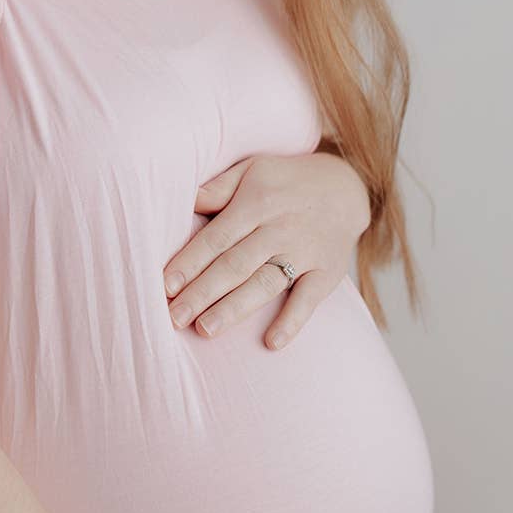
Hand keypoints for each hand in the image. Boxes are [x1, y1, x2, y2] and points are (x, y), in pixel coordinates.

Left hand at [162, 151, 369, 349]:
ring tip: (205, 330)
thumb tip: (184, 200)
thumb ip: (218, 187)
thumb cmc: (285, 181)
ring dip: (234, 308)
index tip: (165, 286)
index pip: (217, 237)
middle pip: (235, 265)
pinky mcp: (326, 273)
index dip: (190, 262)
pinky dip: (292, 321)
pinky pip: (309, 299)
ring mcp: (305, 252)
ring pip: (265, 284)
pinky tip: (272, 342)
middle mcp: (279, 229)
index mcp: (257, 202)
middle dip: (202, 292)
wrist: (347, 187)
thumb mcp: (252, 170)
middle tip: (174, 318)